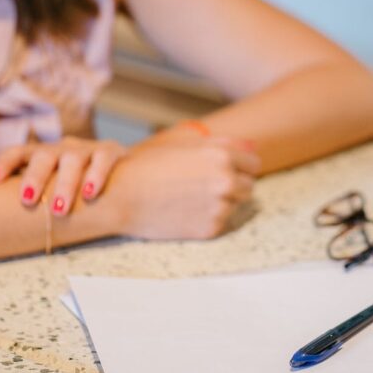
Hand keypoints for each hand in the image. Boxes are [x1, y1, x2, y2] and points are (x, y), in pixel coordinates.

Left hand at [0, 137, 126, 215]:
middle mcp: (62, 149)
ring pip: (72, 159)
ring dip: (65, 184)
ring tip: (59, 209)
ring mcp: (87, 149)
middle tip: (28, 201)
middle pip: (44, 156)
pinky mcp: (111, 152)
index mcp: (43, 156)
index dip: (4, 164)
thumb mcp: (54, 186)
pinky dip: (96, 175)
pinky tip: (90, 194)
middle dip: (35, 177)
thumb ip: (34, 197)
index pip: (19, 153)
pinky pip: (103, 160)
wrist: (122, 173)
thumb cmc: (78, 187)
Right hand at [106, 136, 260, 239]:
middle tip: (205, 186)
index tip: (226, 170)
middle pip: (249, 186)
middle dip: (234, 185)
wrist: (119, 197)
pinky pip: (221, 222)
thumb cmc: (149, 166)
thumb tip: (253, 147)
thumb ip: (224, 144)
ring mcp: (220, 206)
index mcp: (222, 156)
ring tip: (191, 198)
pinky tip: (185, 211)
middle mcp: (226, 181)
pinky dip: (208, 218)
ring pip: (236, 205)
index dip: (240, 166)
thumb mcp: (185, 144)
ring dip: (221, 202)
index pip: (253, 164)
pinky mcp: (211, 228)